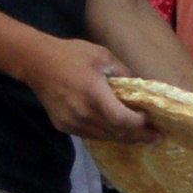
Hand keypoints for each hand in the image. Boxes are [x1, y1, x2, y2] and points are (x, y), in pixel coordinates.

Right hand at [26, 38, 151, 141]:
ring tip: (140, 137)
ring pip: (104, 137)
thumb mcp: (102, 56)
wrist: (36, 62)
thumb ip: (123, 73)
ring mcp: (72, 123)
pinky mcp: (64, 126)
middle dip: (138, 136)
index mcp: (94, 95)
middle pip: (116, 133)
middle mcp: (83, 114)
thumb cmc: (71, 55)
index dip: (140, 124)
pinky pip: (91, 135)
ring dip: (123, 138)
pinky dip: (107, 135)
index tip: (153, 122)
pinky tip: (117, 131)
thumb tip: (140, 88)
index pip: (122, 120)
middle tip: (155, 136)